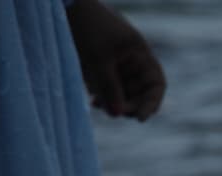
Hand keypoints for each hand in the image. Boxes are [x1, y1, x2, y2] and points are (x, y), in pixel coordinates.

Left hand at [67, 0, 166, 120]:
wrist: (65, 7)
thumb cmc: (87, 27)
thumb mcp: (99, 60)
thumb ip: (110, 88)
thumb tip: (117, 114)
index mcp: (140, 54)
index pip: (156, 84)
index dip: (152, 103)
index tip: (140, 119)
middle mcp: (132, 60)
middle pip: (139, 92)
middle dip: (128, 105)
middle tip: (114, 112)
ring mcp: (117, 64)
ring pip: (122, 93)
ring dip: (113, 103)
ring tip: (97, 104)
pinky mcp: (101, 66)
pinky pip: (108, 88)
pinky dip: (103, 96)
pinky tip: (93, 100)